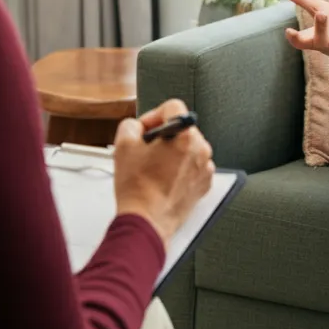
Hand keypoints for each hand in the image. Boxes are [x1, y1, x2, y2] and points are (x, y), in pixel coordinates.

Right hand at [113, 99, 214, 245]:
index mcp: (184, 134)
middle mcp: (200, 148)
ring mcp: (205, 167)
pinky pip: (194, 166)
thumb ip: (131, 124)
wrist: (146, 221)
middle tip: (146, 150)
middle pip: (181, 128)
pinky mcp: (205, 184)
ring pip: (188, 147)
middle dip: (163, 136)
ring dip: (172, 152)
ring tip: (154, 168)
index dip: (154, 115)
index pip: (172, 107)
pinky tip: (164, 179)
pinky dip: (181, 169)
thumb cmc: (137, 188)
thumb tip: (139, 126)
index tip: (145, 129)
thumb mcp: (123, 145)